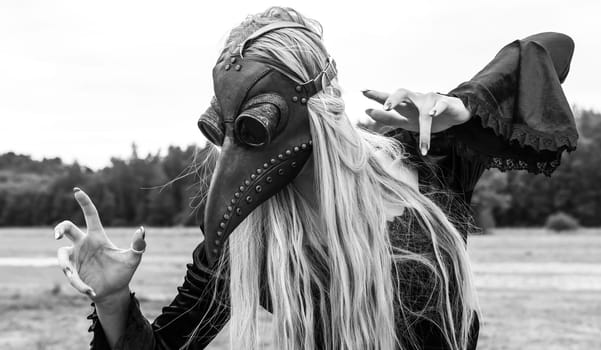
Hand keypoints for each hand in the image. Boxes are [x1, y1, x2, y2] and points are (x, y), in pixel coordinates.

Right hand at [54, 187, 145, 301]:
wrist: (115, 291)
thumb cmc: (123, 272)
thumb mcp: (133, 259)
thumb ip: (138, 245)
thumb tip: (141, 229)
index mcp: (97, 237)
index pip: (90, 216)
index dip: (85, 203)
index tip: (77, 190)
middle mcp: (83, 244)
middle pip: (67, 229)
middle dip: (60, 228)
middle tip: (57, 235)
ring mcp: (76, 258)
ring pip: (61, 255)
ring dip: (66, 266)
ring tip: (71, 275)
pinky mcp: (72, 272)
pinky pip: (71, 276)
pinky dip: (81, 285)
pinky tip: (91, 292)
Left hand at [363, 88, 470, 154]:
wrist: (454, 114)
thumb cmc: (427, 116)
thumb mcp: (406, 120)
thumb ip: (388, 118)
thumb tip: (367, 111)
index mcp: (405, 105)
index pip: (389, 99)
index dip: (376, 95)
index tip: (363, 91)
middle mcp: (415, 100)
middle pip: (403, 94)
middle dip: (393, 98)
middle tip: (386, 107)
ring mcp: (430, 100)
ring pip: (424, 109)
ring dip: (422, 125)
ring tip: (418, 139)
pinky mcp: (446, 103)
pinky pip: (441, 105)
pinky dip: (437, 109)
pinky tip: (433, 113)